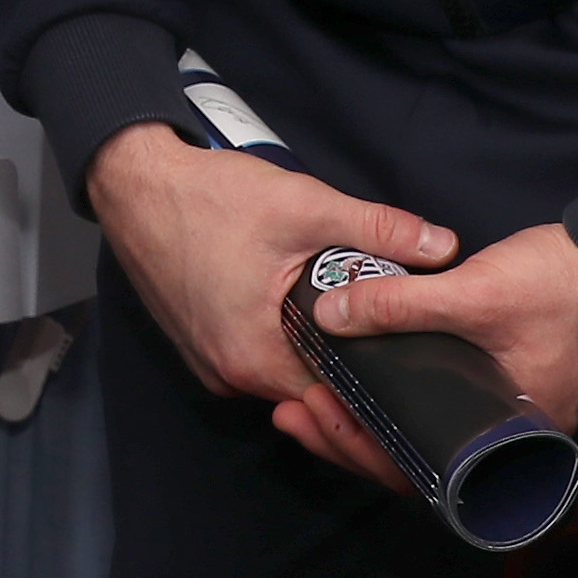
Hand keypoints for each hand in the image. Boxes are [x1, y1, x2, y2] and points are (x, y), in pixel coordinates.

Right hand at [88, 125, 463, 489]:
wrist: (135, 182)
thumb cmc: (210, 197)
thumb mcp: (305, 205)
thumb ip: (377, 228)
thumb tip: (443, 246)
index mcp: (256, 358)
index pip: (336, 395)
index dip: (378, 378)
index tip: (414, 358)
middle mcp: (229, 375)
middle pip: (310, 385)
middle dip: (348, 360)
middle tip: (392, 329)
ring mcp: (208, 362)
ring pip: (281, 370)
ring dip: (313, 346)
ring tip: (352, 315)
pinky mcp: (198, 343)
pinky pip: (254, 355)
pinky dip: (280, 337)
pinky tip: (302, 305)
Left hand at [306, 225, 577, 461]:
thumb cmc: (567, 283)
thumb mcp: (475, 290)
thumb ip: (400, 304)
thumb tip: (327, 315)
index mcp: (511, 442)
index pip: (421, 476)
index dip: (360, 452)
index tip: (313, 419)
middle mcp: (511, 445)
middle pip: (415, 462)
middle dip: (350, 438)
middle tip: (294, 411)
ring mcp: (508, 417)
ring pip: (425, 437)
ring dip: (369, 419)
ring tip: (312, 397)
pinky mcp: (503, 386)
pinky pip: (441, 409)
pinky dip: (399, 398)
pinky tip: (362, 381)